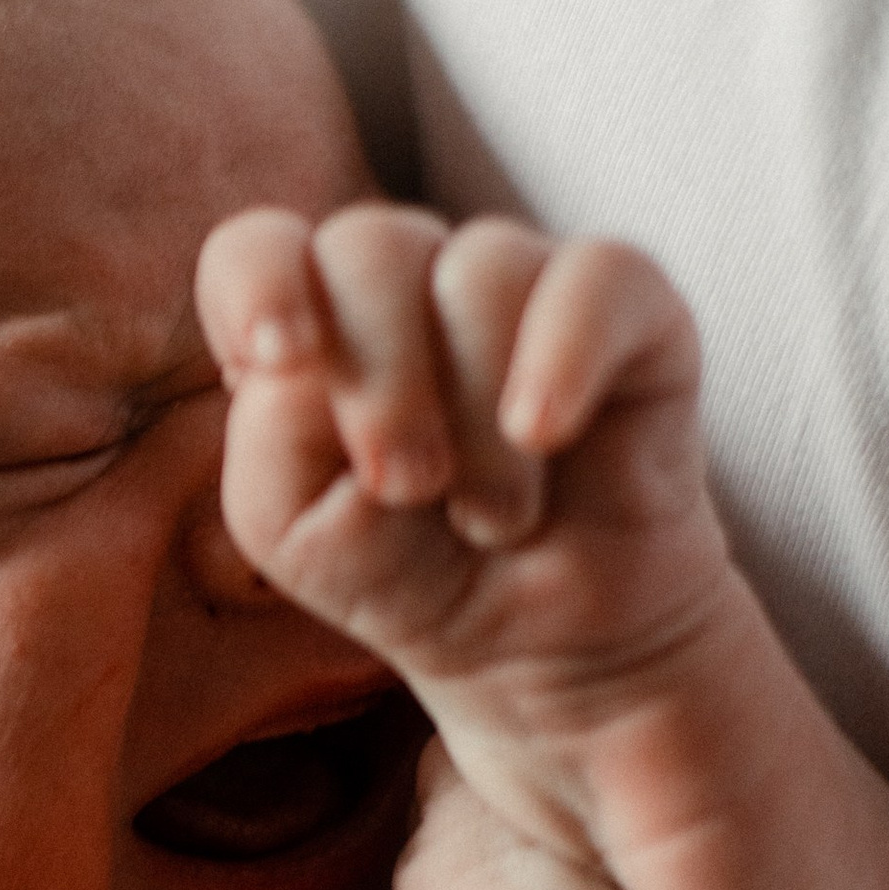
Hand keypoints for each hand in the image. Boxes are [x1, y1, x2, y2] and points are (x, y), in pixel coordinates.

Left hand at [196, 206, 734, 860]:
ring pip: (481, 268)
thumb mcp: (295, 535)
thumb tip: (311, 357)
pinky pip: (596, 275)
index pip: (260, 246)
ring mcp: (520, 280)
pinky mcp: (629, 305)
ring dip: (474, 417)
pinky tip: (542, 434)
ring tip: (490, 515)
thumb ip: (270, 440)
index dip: (261, 281)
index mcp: (314, 318)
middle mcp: (412, 279)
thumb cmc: (407, 572)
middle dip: (380, 381)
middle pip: (370, 245)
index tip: (282, 359)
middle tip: (407, 490)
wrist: (547, 644)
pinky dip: (562, 355)